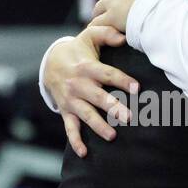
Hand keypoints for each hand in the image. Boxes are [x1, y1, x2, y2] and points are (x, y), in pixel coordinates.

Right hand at [44, 26, 138, 157]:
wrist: (50, 63)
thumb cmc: (77, 50)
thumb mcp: (88, 37)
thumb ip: (106, 34)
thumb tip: (124, 37)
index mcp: (87, 68)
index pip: (107, 74)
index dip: (122, 80)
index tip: (137, 88)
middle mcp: (79, 85)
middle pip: (98, 97)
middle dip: (113, 108)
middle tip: (128, 117)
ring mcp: (72, 100)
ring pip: (86, 115)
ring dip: (98, 126)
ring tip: (112, 135)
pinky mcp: (66, 111)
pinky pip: (70, 128)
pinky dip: (75, 141)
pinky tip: (84, 153)